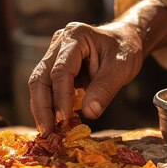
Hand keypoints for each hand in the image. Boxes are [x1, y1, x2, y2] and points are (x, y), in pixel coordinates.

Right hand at [28, 21, 143, 135]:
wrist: (126, 40)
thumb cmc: (125, 50)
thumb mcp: (121, 68)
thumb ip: (105, 89)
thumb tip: (89, 113)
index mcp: (76, 36)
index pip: (61, 69)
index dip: (61, 96)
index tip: (64, 118)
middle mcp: (60, 42)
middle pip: (41, 76)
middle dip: (42, 106)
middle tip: (47, 131)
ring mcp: (55, 53)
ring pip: (40, 83)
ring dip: (43, 108)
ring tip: (49, 130)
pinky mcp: (55, 65)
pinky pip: (48, 87)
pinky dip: (50, 105)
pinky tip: (54, 122)